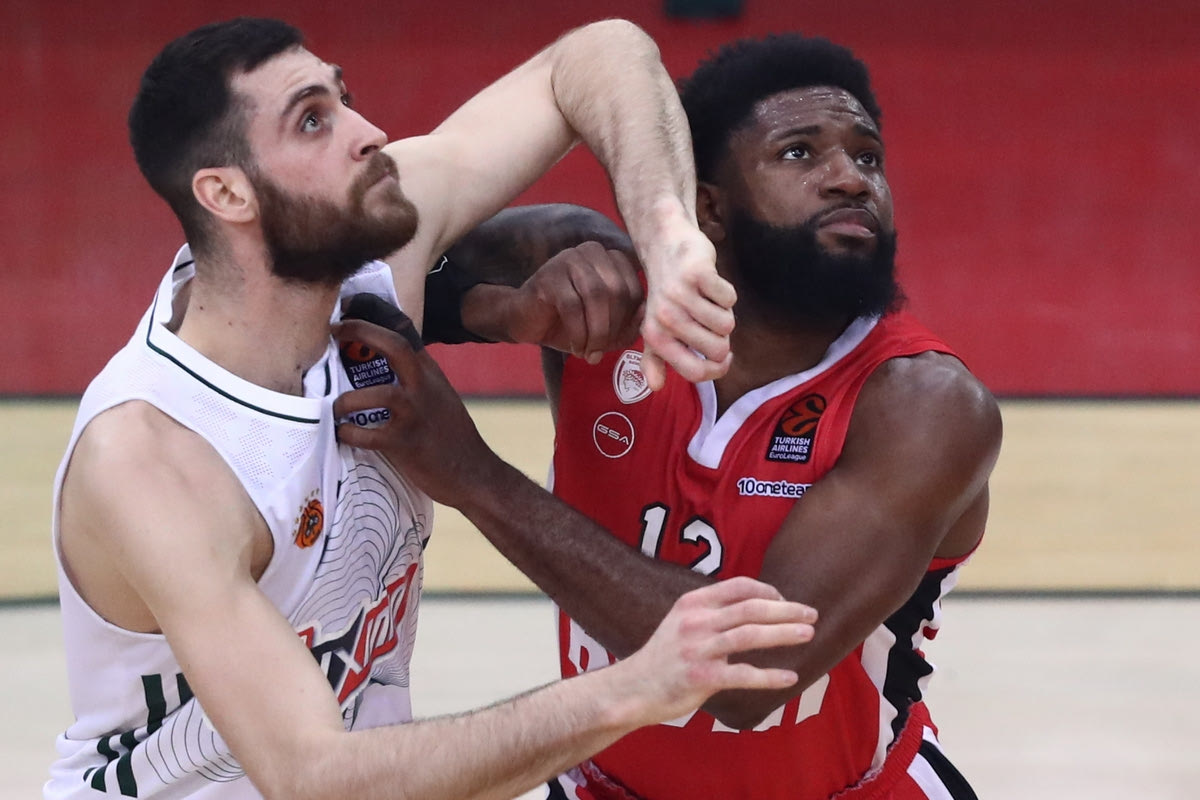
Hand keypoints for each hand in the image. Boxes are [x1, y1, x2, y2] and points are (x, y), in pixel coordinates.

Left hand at [332, 316, 498, 505]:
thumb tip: (381, 366)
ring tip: (334, 408)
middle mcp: (424, 387)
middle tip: (334, 331)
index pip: (405, 334)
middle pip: (394, 346)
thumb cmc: (451, 437)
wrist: (474, 474)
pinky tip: (343, 435)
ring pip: (374, 394)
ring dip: (346, 401)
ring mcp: (415, 414)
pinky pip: (366, 435)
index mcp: (431, 373)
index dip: (375, 317)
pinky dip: (348, 434)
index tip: (348, 310)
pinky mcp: (404, 443)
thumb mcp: (440, 397)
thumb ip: (416, 380)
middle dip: (361, 332)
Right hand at [475, 241, 644, 362]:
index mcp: (611, 259)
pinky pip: (572, 305)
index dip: (630, 321)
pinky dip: (579, 333)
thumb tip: (646, 317)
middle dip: (613, 327)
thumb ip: (630, 322)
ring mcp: (569, 259)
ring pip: (596, 295)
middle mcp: (592, 252)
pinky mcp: (549, 275)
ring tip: (591, 352)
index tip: (618, 343)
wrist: (524, 320)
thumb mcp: (607, 325)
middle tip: (602, 351)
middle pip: (617, 290)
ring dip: (597, 331)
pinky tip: (577, 348)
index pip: (635, 288)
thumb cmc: (570, 323)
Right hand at [616, 577, 816, 727]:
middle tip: (811, 614)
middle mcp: (696, 621)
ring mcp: (698, 649)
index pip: (739, 586)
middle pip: (751, 608)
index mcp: (693, 602)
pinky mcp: (701, 678)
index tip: (785, 600)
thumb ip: (711, 612)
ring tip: (808, 635)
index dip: (767, 591)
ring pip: (750, 636)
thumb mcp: (681, 621)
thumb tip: (752, 605)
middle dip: (786, 610)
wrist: (632, 688)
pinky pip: (743, 674)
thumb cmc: (663, 656)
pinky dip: (770, 676)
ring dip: (784, 633)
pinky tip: (789, 678)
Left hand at [637, 202, 736, 389]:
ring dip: (724, 312)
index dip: (717, 370)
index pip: (696, 371)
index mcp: (656, 337)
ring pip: (727, 323)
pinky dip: (727, 292)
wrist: (665, 246)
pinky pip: (730, 298)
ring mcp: (681, 295)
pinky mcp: (697, 273)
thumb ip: (656, 359)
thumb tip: (656, 388)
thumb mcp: (656, 328)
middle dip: (722, 336)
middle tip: (708, 317)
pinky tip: (710, 283)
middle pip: (718, 349)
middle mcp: (666, 318)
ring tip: (707, 299)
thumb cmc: (666, 293)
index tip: (724, 360)